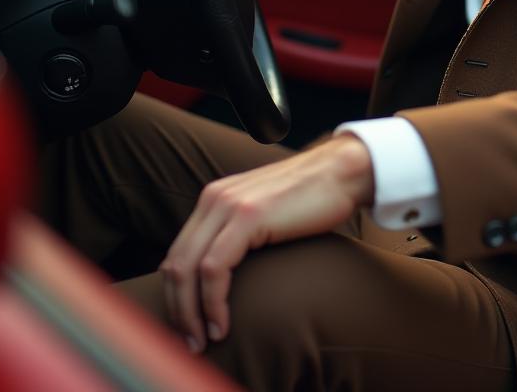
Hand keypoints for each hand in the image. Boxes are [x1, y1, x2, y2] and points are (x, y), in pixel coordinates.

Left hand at [160, 134, 374, 351]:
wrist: (342, 172)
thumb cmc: (312, 200)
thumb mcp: (264, 216)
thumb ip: (240, 235)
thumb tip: (227, 277)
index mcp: (214, 199)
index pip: (177, 255)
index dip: (175, 296)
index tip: (188, 327)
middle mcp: (214, 199)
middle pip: (175, 264)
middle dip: (177, 310)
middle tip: (190, 343)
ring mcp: (228, 204)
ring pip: (187, 269)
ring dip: (190, 313)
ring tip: (203, 340)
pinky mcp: (247, 215)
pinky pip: (213, 268)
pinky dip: (212, 302)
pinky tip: (222, 324)